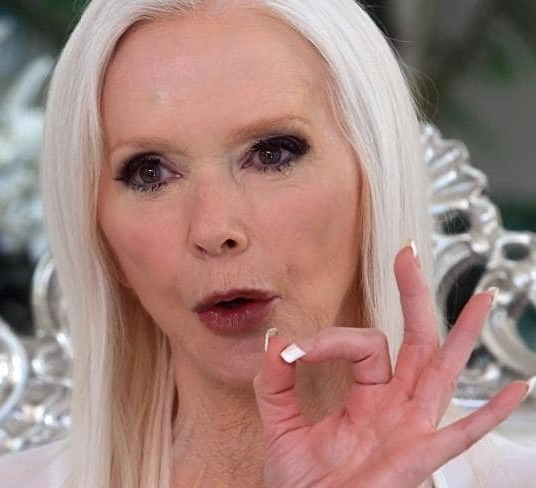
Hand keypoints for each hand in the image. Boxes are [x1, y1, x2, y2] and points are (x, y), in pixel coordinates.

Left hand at [252, 243, 529, 487]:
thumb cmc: (301, 483)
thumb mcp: (280, 425)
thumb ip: (274, 383)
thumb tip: (274, 339)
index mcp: (367, 397)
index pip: (362, 344)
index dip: (325, 340)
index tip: (290, 351)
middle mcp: (394, 406)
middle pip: (415, 341)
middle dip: (414, 296)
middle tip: (408, 253)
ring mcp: (410, 429)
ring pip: (442, 371)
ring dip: (463, 334)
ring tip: (484, 296)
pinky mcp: (418, 457)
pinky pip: (461, 433)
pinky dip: (490, 412)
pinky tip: (520, 387)